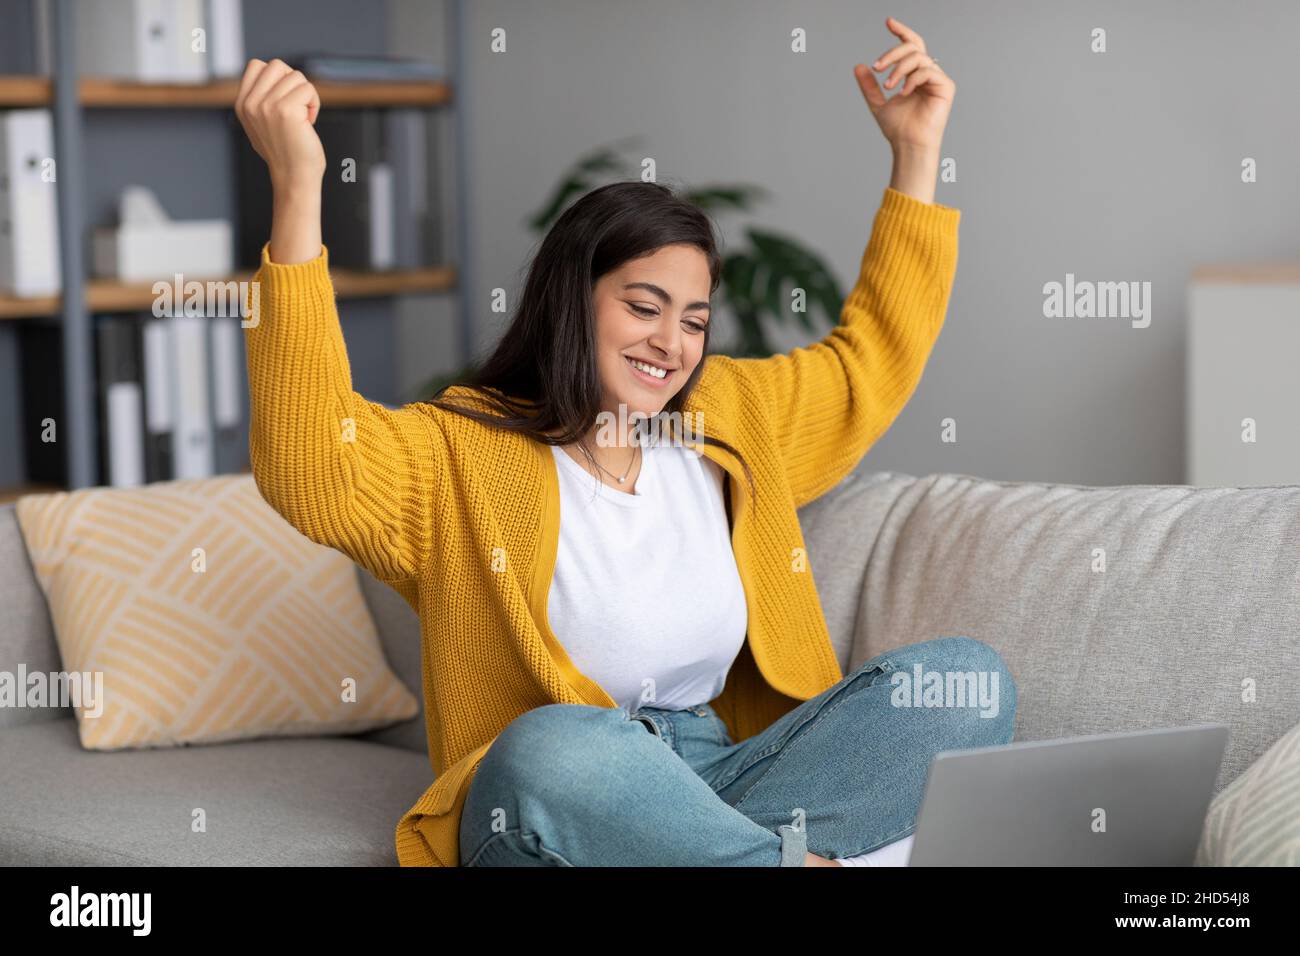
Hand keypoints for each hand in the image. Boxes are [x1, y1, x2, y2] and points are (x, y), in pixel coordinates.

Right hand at [234, 58, 325, 191]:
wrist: (294, 178)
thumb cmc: (286, 152)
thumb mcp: (262, 123)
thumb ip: (260, 99)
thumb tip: (272, 71)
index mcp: (242, 104)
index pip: (257, 65)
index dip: (278, 78)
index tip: (285, 101)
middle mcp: (251, 103)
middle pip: (277, 66)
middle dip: (294, 83)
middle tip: (297, 107)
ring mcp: (266, 105)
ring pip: (296, 76)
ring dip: (306, 95)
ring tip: (303, 117)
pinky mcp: (286, 110)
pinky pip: (308, 89)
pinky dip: (315, 104)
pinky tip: (310, 122)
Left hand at [853, 16, 953, 154]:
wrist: (908, 145)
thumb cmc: (897, 128)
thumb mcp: (877, 102)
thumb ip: (870, 85)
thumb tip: (858, 66)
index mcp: (914, 75)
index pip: (911, 46)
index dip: (901, 31)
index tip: (888, 22)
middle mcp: (928, 73)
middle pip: (913, 47)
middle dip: (893, 53)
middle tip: (877, 66)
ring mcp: (938, 79)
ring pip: (918, 58)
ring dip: (899, 68)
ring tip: (888, 85)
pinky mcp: (946, 86)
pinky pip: (927, 71)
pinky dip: (911, 79)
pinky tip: (902, 93)